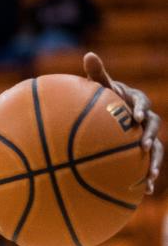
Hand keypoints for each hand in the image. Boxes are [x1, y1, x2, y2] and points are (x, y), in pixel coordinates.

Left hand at [83, 52, 162, 193]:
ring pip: (156, 150)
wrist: (112, 113)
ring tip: (151, 175)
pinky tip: (144, 192)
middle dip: (150, 137)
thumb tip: (89, 54)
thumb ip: (97, 73)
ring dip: (154, 162)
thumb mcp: (100, 84)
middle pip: (154, 128)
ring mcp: (147, 136)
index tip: (136, 117)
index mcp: (136, 102)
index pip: (141, 103)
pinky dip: (147, 177)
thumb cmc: (105, 96)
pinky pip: (148, 164)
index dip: (141, 109)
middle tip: (143, 145)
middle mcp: (146, 120)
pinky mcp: (143, 151)